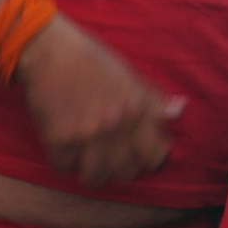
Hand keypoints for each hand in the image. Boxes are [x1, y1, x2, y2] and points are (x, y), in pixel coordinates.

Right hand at [18, 16, 182, 186]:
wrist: (48, 49)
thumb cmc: (90, 58)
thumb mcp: (129, 73)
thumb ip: (153, 98)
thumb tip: (178, 111)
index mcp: (137, 108)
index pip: (156, 156)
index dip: (149, 159)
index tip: (140, 154)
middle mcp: (117, 126)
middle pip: (126, 172)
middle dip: (119, 167)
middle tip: (110, 156)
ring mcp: (87, 135)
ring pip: (95, 178)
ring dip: (91, 171)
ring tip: (87, 157)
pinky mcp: (58, 140)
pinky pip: (64, 168)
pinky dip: (64, 160)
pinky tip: (64, 145)